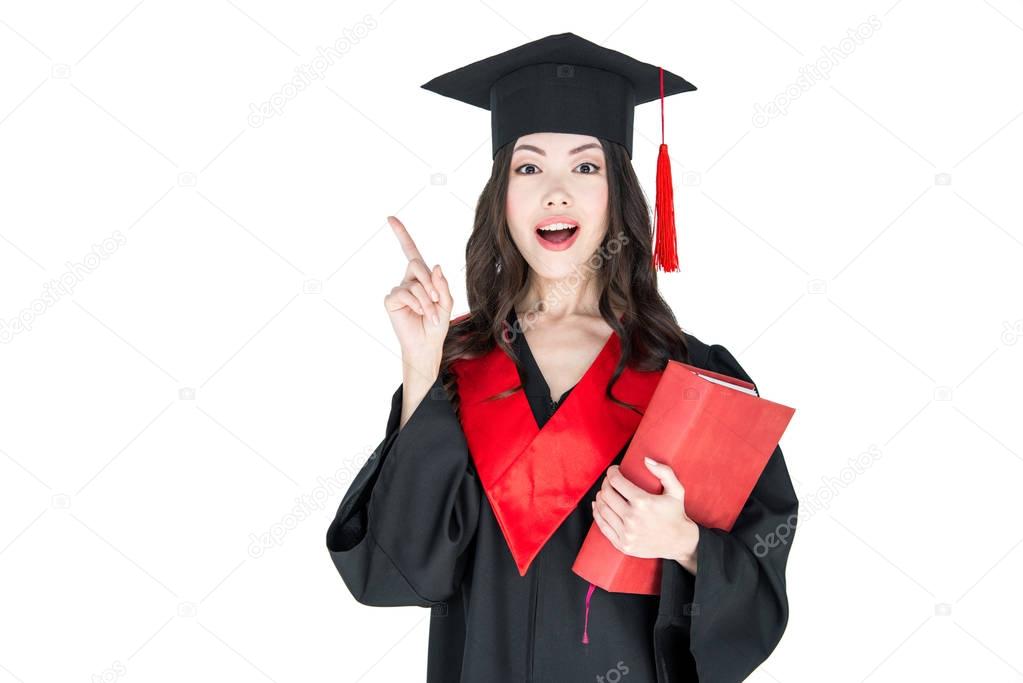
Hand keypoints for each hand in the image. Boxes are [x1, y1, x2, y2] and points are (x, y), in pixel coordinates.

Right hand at [383, 215, 452, 368]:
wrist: (427, 344)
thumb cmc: (437, 324)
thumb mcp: (447, 303)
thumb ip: (442, 284)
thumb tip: (434, 265)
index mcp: (422, 277)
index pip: (410, 252)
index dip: (401, 234)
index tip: (390, 218)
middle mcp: (408, 280)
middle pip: (416, 263)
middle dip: (430, 281)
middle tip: (436, 299)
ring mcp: (398, 290)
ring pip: (414, 283)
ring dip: (427, 300)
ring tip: (431, 315)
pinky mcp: (391, 300)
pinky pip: (405, 293)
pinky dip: (417, 304)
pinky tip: (419, 314)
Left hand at [591, 459, 698, 568]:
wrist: (679, 543)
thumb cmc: (676, 513)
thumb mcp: (676, 490)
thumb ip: (664, 472)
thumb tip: (646, 459)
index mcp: (643, 502)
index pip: (616, 481)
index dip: (612, 472)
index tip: (614, 470)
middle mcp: (632, 518)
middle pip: (607, 494)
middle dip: (605, 483)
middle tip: (609, 480)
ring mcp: (626, 533)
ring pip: (602, 509)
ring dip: (600, 497)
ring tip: (604, 492)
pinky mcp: (623, 544)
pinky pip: (603, 526)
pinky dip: (597, 514)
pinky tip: (598, 506)